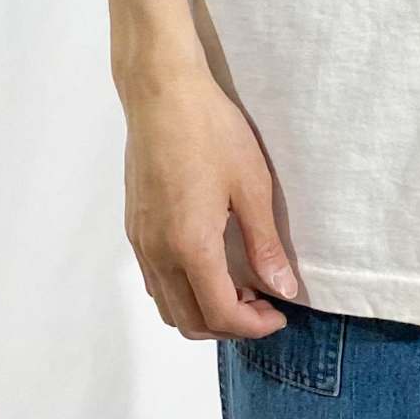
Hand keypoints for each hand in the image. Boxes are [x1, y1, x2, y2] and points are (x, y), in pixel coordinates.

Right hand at [122, 69, 295, 340]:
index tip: (280, 313)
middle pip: (190, 322)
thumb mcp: (251, 184)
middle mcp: (158, 254)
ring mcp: (141, 242)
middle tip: (264, 303)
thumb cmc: (211, 131)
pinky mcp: (135, 226)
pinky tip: (208, 266)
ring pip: (167, 307)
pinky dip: (182, 293)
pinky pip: (155, 282)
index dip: (253, 326)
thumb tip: (284, 287)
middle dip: (230, 325)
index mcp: (189, 247)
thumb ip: (265, 243)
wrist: (162, 93)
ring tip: (240, 287)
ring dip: (203, 312)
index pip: (220, 313)